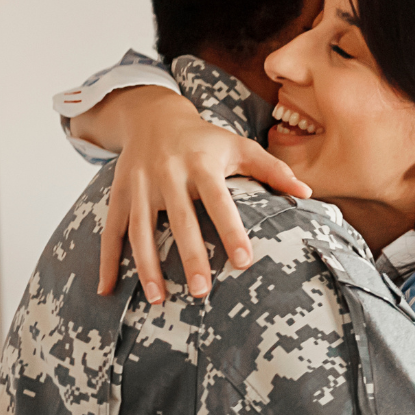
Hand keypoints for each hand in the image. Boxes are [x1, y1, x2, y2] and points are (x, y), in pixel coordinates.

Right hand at [73, 86, 311, 304]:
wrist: (152, 115)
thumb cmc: (205, 139)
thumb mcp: (239, 145)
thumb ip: (273, 169)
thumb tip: (308, 194)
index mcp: (201, 163)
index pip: (219, 201)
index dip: (231, 230)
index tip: (244, 262)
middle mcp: (168, 173)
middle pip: (180, 220)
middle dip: (190, 256)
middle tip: (201, 292)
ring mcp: (139, 185)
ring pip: (140, 230)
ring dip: (147, 266)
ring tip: (159, 299)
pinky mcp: (118, 194)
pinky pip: (111, 230)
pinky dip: (107, 261)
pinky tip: (108, 290)